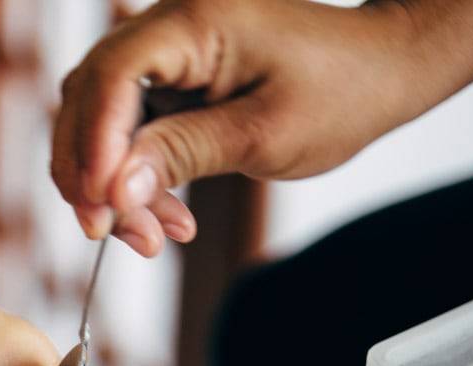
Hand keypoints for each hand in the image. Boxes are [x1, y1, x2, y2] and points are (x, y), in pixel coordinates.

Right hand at [51, 0, 457, 256]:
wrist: (382, 70)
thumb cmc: (341, 91)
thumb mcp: (264, 133)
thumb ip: (183, 154)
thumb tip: (113, 188)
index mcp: (193, 19)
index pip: (112, 77)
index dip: (94, 145)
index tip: (100, 206)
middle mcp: (168, 25)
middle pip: (90, 98)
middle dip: (90, 173)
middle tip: (106, 234)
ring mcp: (167, 52)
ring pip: (102, 120)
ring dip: (112, 183)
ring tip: (151, 237)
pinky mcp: (172, 79)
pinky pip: (130, 129)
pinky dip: (137, 176)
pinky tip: (165, 216)